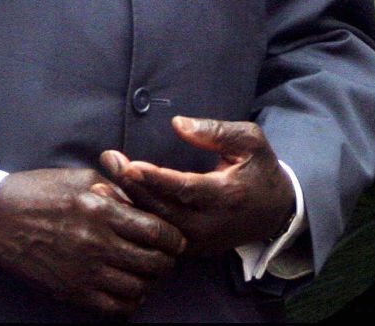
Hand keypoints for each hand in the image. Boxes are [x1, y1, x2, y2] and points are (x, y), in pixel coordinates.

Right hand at [0, 167, 184, 315]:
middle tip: (167, 258)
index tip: (177, 240)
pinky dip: (128, 302)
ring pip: (135, 287)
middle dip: (166, 261)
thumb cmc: (39, 191)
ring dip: (149, 282)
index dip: (173, 238)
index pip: (154, 230)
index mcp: (101, 210)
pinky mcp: (69, 291)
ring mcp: (82, 271)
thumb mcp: (81, 178)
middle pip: (151, 262)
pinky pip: (111, 307)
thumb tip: (144, 199)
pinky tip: (129, 291)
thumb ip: (116, 188)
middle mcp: (95, 243)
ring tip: (149, 274)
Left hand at [101, 117, 294, 254]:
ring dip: (128, 206)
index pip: (185, 188)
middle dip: (133, 185)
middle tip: (109, 161)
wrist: (274, 212)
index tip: (129, 165)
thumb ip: (215, 131)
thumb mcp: (249, 141)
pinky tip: (116, 205)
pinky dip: (137, 221)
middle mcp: (211, 223)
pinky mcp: (192, 249)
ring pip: (157, 227)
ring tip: (100, 186)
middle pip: (164, 208)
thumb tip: (177, 124)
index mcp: (227, 194)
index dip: (156, 178)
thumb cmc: (259, 168)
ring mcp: (200, 240)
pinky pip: (159, 236)